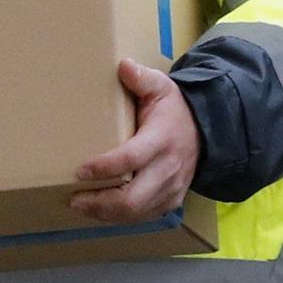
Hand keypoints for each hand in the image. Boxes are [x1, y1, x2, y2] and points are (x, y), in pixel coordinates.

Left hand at [71, 58, 200, 223]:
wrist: (207, 131)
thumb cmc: (174, 109)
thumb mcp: (162, 87)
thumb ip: (142, 79)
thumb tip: (123, 65)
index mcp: (161, 139)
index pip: (131, 159)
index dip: (105, 167)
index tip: (80, 170)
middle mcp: (167, 168)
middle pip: (132, 198)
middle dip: (100, 202)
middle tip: (75, 198)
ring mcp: (171, 188)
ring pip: (135, 212)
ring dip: (105, 213)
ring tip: (81, 205)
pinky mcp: (170, 201)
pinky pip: (142, 217)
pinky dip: (119, 217)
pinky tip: (101, 210)